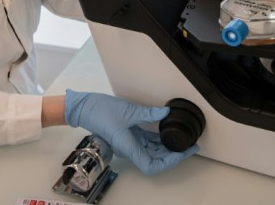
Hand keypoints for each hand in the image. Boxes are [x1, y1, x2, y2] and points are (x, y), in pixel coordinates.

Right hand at [64, 90, 198, 174]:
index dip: (170, 162)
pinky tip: (166, 133)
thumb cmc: (101, 112)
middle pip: (155, 160)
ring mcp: (130, 143)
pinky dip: (158, 140)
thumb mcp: (128, 111)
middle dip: (173, 155)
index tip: (183, 153)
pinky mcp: (129, 136)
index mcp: (129, 147)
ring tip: (181, 140)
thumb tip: (166, 113)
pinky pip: (146, 143)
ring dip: (166, 148)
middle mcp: (130, 149)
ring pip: (152, 152)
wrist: (85, 108)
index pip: (152, 166)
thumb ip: (148, 114)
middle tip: (189, 145)